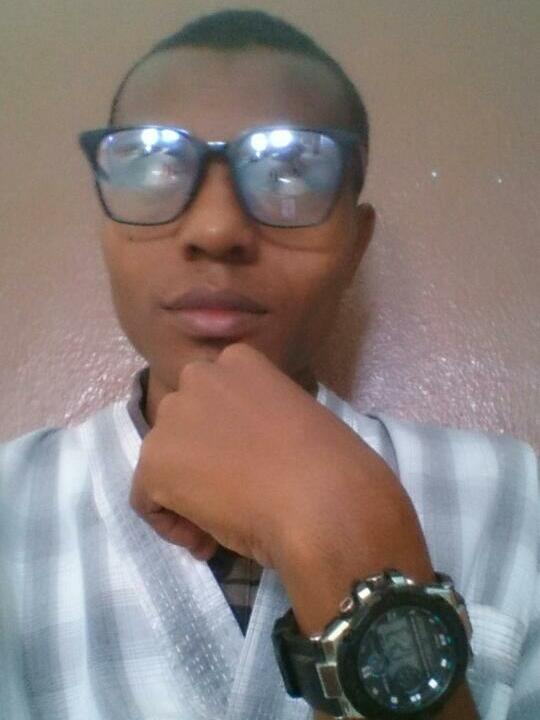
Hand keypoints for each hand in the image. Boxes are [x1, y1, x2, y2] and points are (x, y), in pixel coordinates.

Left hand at [130, 342, 431, 581]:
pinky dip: (170, 524)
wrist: (324, 502)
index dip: (224, 437)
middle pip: (183, 424)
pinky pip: (146, 499)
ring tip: (220, 525)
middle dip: (200, 459)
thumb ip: (260, 418)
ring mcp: (173, 417)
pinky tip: (205, 542)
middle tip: (231, 496)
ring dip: (185, 491)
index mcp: (239, 360)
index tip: (248, 468)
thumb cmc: (329, 463)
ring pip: (163, 460)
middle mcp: (199, 376)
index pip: (212, 398)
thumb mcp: (296, 418)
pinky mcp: (156, 460)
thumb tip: (243, 454)